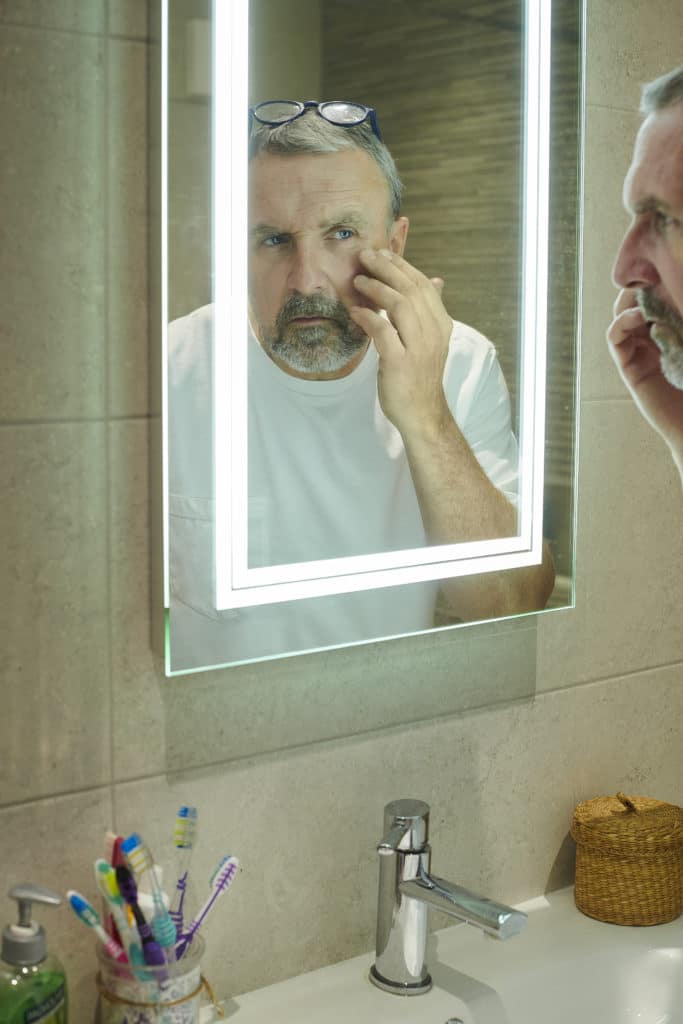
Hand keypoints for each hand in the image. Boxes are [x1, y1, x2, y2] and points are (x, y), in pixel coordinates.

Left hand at [349, 249, 452, 436]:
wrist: (423, 414)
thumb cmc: (421, 376)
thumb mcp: (430, 340)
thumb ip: (429, 312)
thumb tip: (436, 281)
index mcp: (441, 324)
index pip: (424, 285)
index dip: (402, 266)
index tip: (382, 253)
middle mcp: (433, 333)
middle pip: (411, 290)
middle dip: (387, 269)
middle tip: (365, 256)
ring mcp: (418, 348)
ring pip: (400, 305)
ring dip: (377, 288)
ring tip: (358, 279)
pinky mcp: (400, 363)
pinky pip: (383, 331)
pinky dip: (368, 317)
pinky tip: (355, 311)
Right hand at [607, 287, 682, 449]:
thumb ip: (680, 324)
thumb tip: (679, 292)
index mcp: (672, 331)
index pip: (656, 298)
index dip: (656, 281)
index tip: (665, 268)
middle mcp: (654, 340)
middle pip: (636, 302)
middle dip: (642, 286)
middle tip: (654, 276)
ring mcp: (640, 353)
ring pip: (622, 315)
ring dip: (631, 301)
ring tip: (646, 295)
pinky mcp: (630, 367)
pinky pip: (615, 337)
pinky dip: (622, 322)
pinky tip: (639, 316)